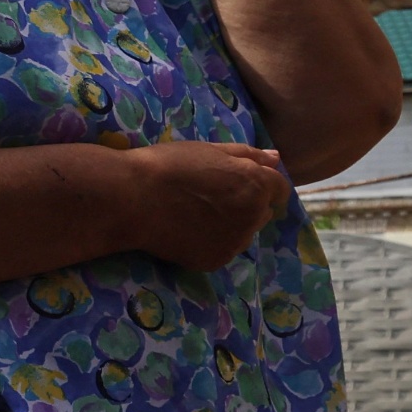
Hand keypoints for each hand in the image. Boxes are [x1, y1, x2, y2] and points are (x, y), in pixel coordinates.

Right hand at [115, 140, 291, 272]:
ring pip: (243, 233)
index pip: (279, 188)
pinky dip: (210, 242)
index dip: (261, 184)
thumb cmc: (169, 166)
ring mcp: (236, 241)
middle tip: (210, 197)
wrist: (133, 198)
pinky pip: (222, 250)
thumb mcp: (209, 150)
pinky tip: (186, 231)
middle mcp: (253, 215)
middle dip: (246, 205)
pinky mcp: (216, 260)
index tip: (238, 184)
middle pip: (262, 212)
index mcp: (256, 184)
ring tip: (195, 214)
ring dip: (230, 225)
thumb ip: (248, 155)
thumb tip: (276, 158)